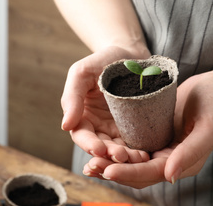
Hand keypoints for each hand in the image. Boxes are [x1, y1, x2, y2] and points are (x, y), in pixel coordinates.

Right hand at [61, 46, 150, 163]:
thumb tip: (65, 126)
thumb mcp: (82, 73)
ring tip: (137, 158)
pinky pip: (134, 143)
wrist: (129, 55)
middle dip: (110, 155)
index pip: (81, 134)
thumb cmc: (102, 61)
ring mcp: (116, 128)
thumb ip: (72, 97)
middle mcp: (98, 125)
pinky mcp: (134, 128)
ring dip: (126, 157)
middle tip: (122, 156)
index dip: (89, 144)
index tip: (99, 149)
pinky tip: (146, 154)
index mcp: (82, 115)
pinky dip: (138, 151)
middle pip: (100, 147)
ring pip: (118, 149)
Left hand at [83, 70, 212, 187]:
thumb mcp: (210, 126)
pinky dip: (115, 151)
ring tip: (88, 162)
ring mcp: (159, 149)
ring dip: (110, 164)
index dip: (130, 173)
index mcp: (184, 162)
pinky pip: (131, 148)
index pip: (153, 173)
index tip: (108, 170)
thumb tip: (169, 176)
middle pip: (137, 173)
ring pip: (131, 163)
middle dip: (114, 172)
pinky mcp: (152, 136)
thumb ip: (192, 151)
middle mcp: (169, 160)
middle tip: (90, 167)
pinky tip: (98, 146)